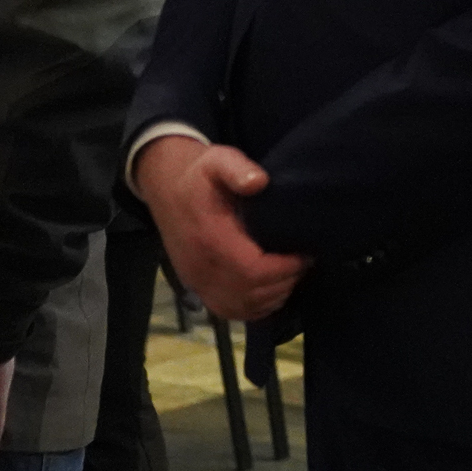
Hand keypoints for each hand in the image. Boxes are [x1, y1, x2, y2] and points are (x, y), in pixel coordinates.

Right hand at [135, 137, 310, 320]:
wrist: (166, 188)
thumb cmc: (199, 174)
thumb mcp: (218, 160)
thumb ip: (237, 169)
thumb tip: (259, 182)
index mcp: (210, 238)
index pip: (252, 270)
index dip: (284, 268)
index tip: (306, 254)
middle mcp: (201, 267)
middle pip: (250, 293)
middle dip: (285, 281)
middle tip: (304, 262)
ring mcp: (197, 281)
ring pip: (241, 307)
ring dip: (273, 296)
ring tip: (292, 273)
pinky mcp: (197, 287)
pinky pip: (228, 311)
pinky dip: (255, 308)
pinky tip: (272, 291)